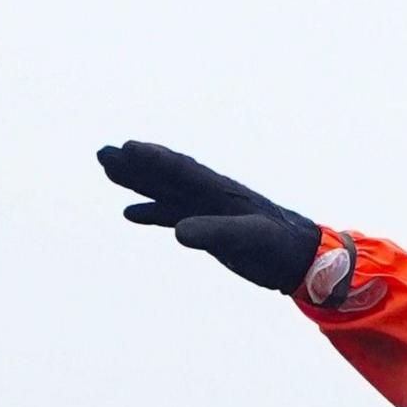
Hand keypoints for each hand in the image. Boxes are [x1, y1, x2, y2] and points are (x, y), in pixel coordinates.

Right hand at [97, 141, 324, 293]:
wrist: (302, 259)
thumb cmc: (281, 246)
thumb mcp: (252, 238)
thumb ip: (217, 232)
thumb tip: (178, 231)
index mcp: (222, 191)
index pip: (183, 170)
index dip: (156, 159)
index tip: (128, 147)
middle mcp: (212, 195)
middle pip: (167, 175)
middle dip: (136, 165)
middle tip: (103, 153)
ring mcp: (209, 210)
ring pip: (166, 191)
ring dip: (138, 182)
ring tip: (108, 170)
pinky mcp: (209, 228)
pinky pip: (173, 215)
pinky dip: (152, 212)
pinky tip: (130, 213)